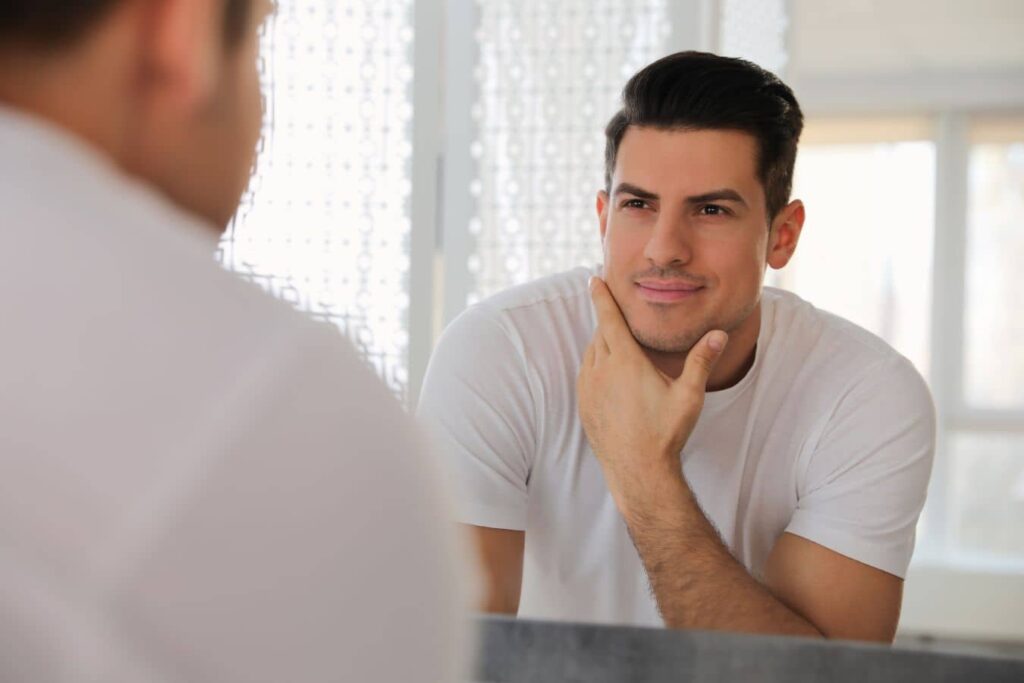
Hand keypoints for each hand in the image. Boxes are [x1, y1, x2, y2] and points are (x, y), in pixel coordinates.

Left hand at [576, 277, 727, 514]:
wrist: (637, 471)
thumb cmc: (665, 433)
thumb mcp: (688, 396)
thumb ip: (702, 361)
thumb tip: (719, 334)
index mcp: (625, 361)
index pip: (609, 319)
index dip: (601, 297)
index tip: (594, 279)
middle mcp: (601, 370)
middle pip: (600, 334)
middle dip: (607, 321)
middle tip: (615, 312)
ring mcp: (588, 389)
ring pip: (591, 354)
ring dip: (602, 344)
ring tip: (618, 345)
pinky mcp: (583, 405)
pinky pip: (585, 374)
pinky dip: (595, 366)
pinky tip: (609, 374)